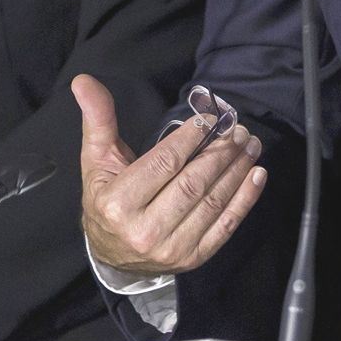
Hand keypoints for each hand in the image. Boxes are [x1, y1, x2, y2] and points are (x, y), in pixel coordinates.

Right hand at [73, 72, 265, 277]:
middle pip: (193, 183)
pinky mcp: (193, 258)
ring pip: (213, 203)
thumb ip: (98, 120)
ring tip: (248, 145)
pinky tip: (256, 175)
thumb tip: (84, 82)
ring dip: (237, 170)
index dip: (191, 138)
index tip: (209, 119)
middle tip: (236, 129)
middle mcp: (145, 230)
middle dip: (220, 152)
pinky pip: (225, 226)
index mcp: (118, 204)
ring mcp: (172, 248)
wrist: (111, 255)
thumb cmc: (105, 200)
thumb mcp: (96, 160)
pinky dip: (245, 199)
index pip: (163, 163)